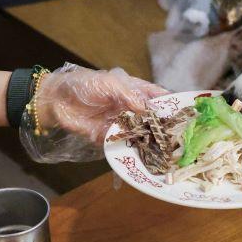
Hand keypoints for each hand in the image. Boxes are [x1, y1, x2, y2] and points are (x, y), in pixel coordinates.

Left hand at [38, 65, 166, 146]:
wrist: (56, 101)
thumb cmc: (84, 85)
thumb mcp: (109, 83)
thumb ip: (129, 95)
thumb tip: (148, 109)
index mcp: (133, 91)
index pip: (157, 97)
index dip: (170, 105)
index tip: (185, 115)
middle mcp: (130, 109)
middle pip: (152, 119)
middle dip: (162, 128)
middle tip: (178, 138)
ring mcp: (121, 124)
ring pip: (140, 134)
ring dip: (150, 142)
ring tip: (165, 151)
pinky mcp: (108, 138)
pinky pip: (124, 146)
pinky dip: (132, 151)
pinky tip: (143, 158)